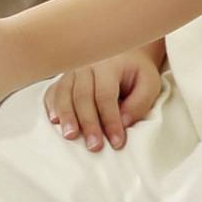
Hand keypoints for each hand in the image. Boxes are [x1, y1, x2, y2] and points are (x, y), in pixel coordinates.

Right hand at [44, 49, 163, 150]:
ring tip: (70, 136)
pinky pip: (52, 92)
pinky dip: (52, 106)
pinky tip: (54, 120)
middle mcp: (86, 65)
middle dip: (88, 123)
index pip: (106, 95)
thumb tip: (123, 122)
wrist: (124, 54)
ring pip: (64, 94)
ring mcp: (72, 71)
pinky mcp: (63, 79)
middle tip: (94, 146)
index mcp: (109, 64)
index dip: (111, 120)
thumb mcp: (149, 84)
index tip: (117, 142)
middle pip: (82, 96)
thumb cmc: (136, 73)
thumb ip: (139, 103)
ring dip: (66, 116)